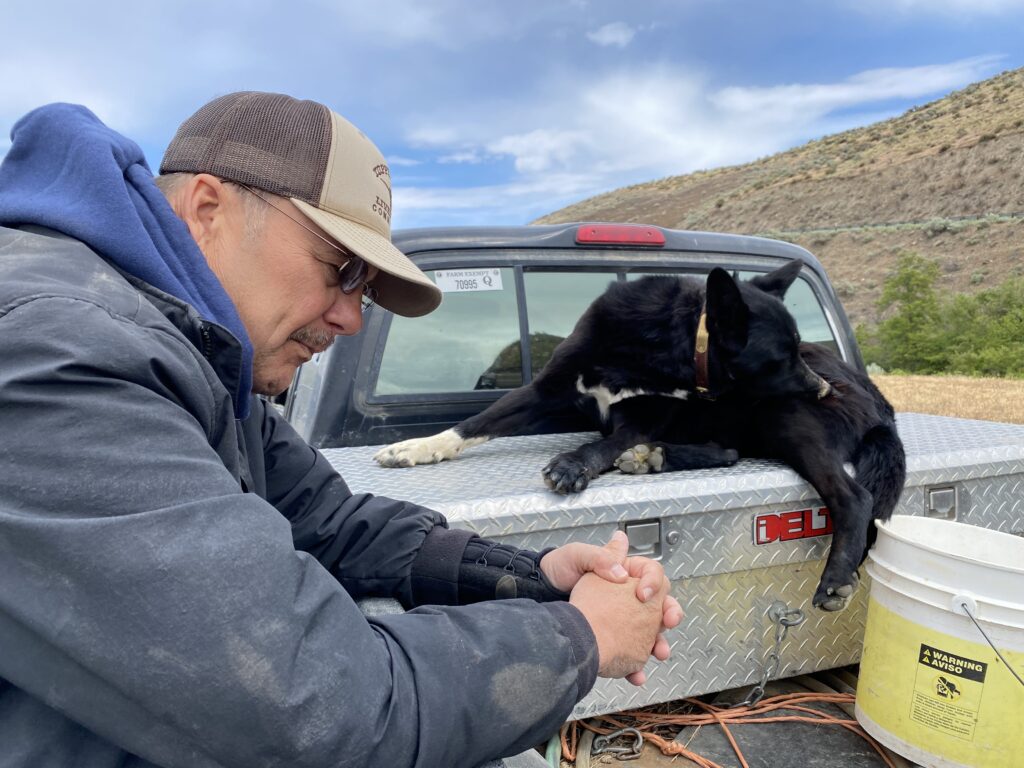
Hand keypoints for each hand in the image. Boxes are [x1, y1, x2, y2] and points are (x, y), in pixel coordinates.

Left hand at [542, 532, 683, 684]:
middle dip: (670, 614)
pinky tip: (635, 674)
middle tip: (669, 621)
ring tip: (658, 652)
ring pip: (650, 632)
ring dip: (658, 644)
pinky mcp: (612, 638)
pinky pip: (630, 654)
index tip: (642, 593)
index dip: (653, 582)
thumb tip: (621, 572)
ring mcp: (622, 619)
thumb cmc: (558, 569)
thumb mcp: (578, 555)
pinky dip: (635, 667)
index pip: (651, 573)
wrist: (540, 593)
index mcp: (624, 571)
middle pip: (660, 605)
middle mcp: (627, 595)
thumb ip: (601, 558)